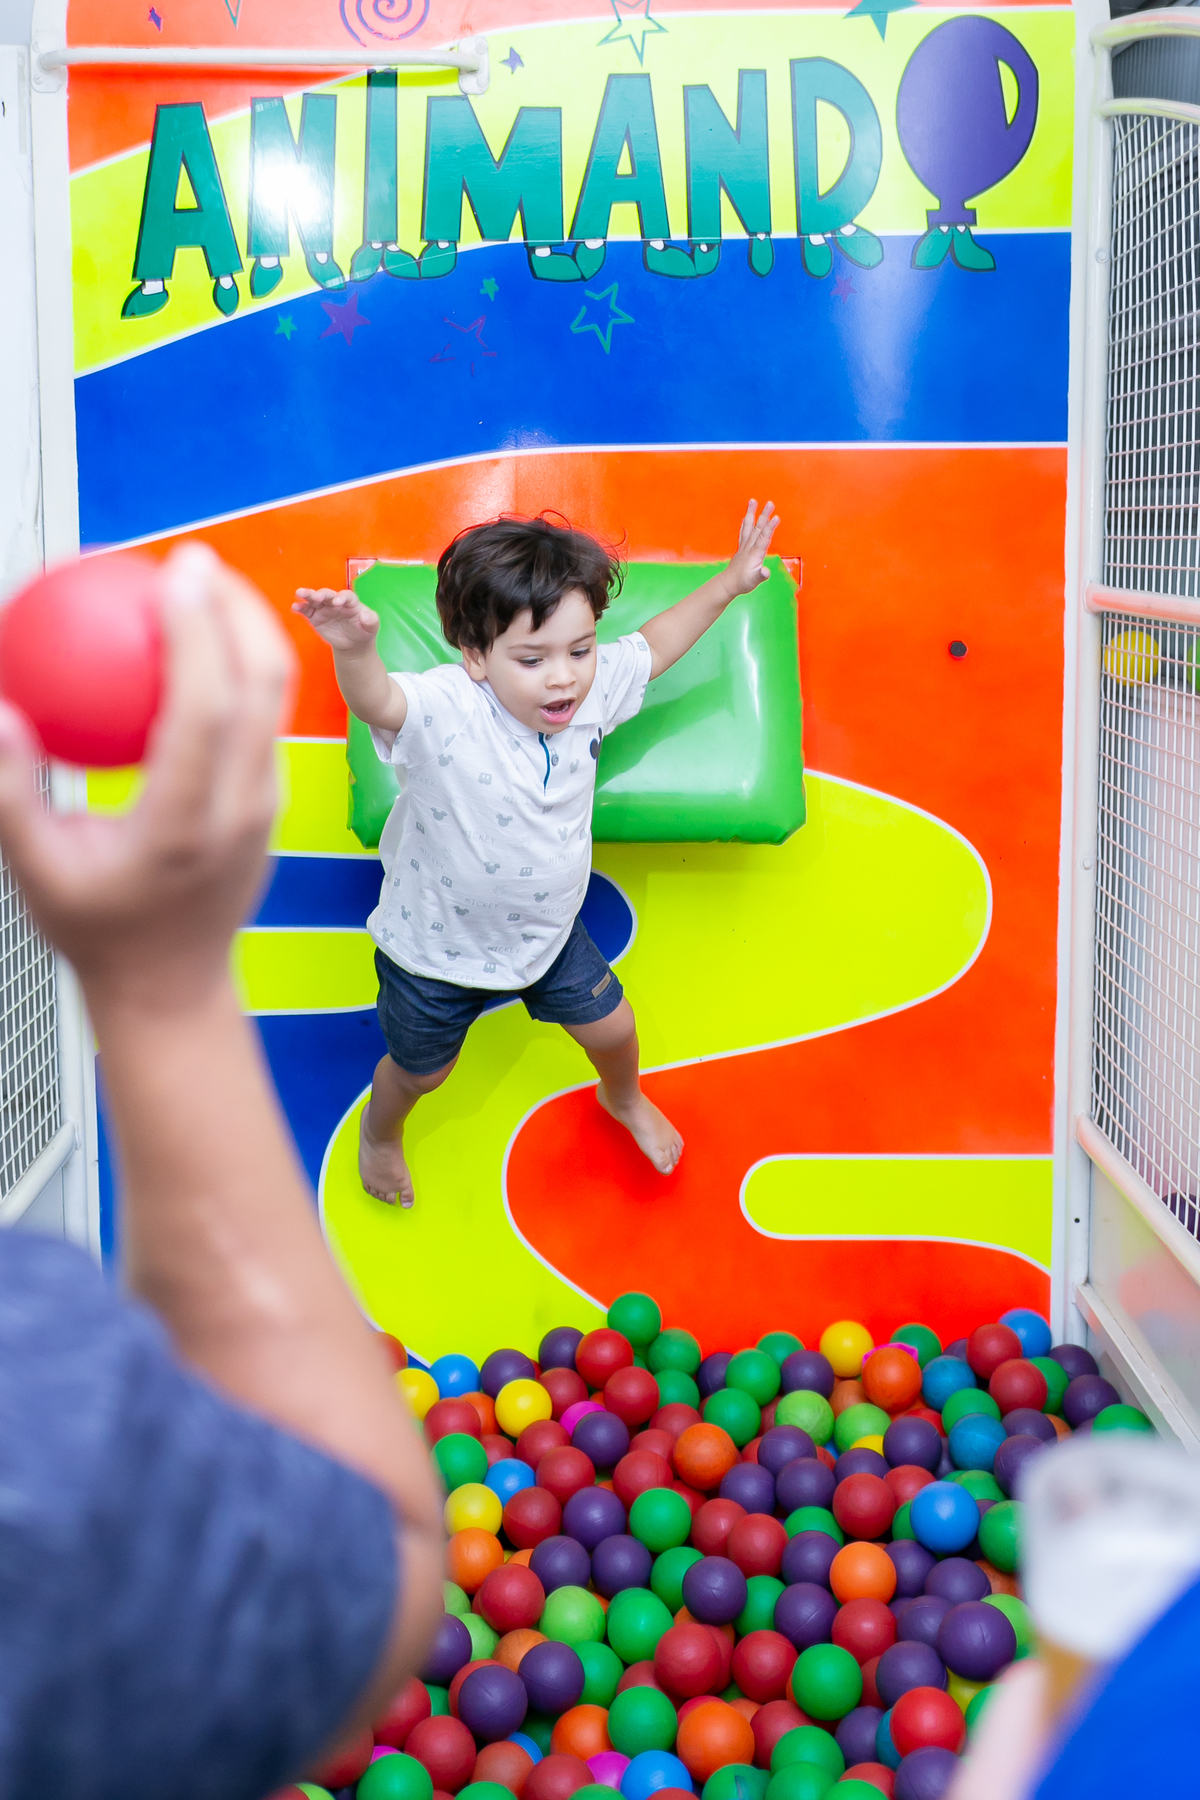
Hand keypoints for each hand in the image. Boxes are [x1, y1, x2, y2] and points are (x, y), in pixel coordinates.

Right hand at [0, 543, 295, 1014]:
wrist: (173, 986)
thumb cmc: (101, 931)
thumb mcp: (39, 869)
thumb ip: (11, 792)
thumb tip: (0, 711)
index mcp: (187, 820)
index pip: (206, 704)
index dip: (198, 626)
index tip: (174, 569)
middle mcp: (242, 806)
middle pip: (262, 682)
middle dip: (237, 605)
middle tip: (189, 558)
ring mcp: (266, 803)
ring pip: (275, 695)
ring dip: (247, 629)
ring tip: (199, 586)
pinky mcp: (271, 801)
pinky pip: (263, 716)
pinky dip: (238, 667)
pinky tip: (195, 645)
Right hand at [293, 587, 379, 653]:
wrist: (353, 643)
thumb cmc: (364, 630)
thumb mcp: (372, 627)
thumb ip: (371, 620)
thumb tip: (366, 615)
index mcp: (351, 602)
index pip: (346, 596)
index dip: (341, 597)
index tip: (337, 602)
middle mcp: (336, 601)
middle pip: (328, 594)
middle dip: (322, 594)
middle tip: (317, 596)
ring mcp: (325, 608)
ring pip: (315, 599)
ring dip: (307, 595)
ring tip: (299, 593)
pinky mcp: (316, 616)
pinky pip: (307, 610)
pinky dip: (300, 608)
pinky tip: (295, 607)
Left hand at [721, 500, 779, 600]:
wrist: (729, 584)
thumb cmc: (743, 582)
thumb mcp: (754, 581)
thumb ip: (760, 575)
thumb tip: (765, 571)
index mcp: (755, 554)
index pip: (764, 538)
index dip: (770, 527)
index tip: (776, 517)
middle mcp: (749, 547)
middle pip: (758, 528)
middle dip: (764, 515)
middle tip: (770, 503)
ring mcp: (744, 546)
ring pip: (749, 526)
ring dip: (751, 513)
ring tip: (753, 501)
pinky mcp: (742, 547)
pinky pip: (743, 531)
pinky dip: (745, 522)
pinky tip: (746, 516)